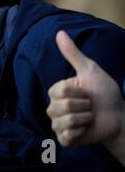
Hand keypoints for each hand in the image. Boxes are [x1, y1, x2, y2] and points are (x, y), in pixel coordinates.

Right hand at [46, 31, 123, 145]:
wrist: (118, 116)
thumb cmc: (103, 92)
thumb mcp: (89, 70)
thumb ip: (72, 53)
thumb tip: (59, 32)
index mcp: (56, 92)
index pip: (60, 91)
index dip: (78, 92)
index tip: (85, 92)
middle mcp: (53, 108)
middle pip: (63, 107)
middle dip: (84, 107)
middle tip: (89, 106)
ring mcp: (58, 124)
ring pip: (66, 121)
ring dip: (85, 119)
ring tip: (89, 118)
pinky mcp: (65, 139)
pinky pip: (67, 136)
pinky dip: (81, 133)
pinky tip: (85, 130)